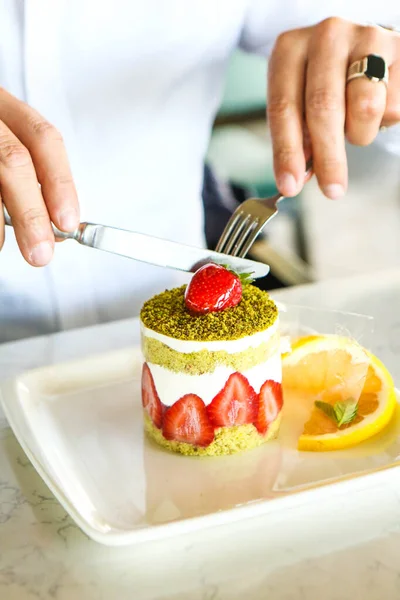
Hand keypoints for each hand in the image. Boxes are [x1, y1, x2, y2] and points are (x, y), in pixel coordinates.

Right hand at [0, 88, 78, 264]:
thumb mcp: (3, 149)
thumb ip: (28, 180)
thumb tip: (54, 226)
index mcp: (5, 108)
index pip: (43, 138)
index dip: (59, 182)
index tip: (67, 221)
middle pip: (15, 160)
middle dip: (32, 213)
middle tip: (40, 251)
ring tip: (2, 245)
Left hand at [267, 19, 399, 198]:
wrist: (360, 48)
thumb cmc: (323, 83)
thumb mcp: (299, 103)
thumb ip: (297, 137)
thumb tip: (298, 178)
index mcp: (290, 49)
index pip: (283, 107)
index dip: (286, 152)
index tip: (290, 185)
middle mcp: (326, 35)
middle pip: (323, 108)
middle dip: (327, 157)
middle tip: (332, 190)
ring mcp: (364, 37)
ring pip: (365, 106)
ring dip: (360, 134)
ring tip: (355, 129)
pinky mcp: (397, 48)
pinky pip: (392, 105)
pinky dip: (382, 121)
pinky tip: (376, 107)